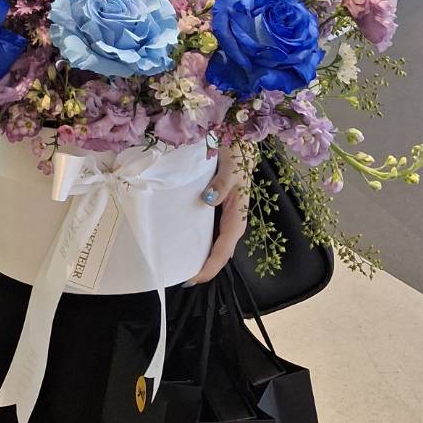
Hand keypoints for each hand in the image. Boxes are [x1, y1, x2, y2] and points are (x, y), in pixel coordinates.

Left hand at [187, 144, 248, 284]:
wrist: (241, 143)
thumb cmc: (237, 156)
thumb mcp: (230, 168)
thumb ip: (221, 184)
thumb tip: (208, 200)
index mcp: (237, 218)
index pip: (223, 253)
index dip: (209, 268)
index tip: (191, 278)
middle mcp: (233, 222)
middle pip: (219, 254)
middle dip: (203, 268)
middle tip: (180, 277)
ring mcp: (227, 218)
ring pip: (215, 246)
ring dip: (201, 257)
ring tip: (180, 265)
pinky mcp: (220, 211)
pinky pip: (211, 234)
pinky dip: (200, 243)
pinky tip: (185, 242)